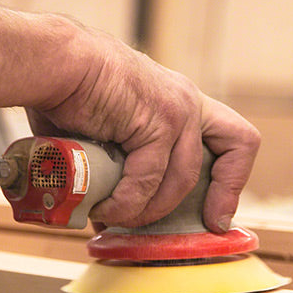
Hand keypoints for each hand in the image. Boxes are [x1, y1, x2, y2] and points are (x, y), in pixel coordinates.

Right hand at [28, 26, 259, 231]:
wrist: (55, 64)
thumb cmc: (66, 92)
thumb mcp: (105, 134)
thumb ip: (113, 168)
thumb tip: (103, 210)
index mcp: (177, 100)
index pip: (231, 135)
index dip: (232, 177)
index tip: (215, 213)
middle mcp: (187, 102)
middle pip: (237, 148)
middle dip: (225, 195)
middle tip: (197, 227)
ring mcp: (178, 111)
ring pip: (181, 181)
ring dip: (146, 211)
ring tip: (112, 219)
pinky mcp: (159, 122)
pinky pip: (148, 181)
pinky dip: (125, 203)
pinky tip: (101, 209)